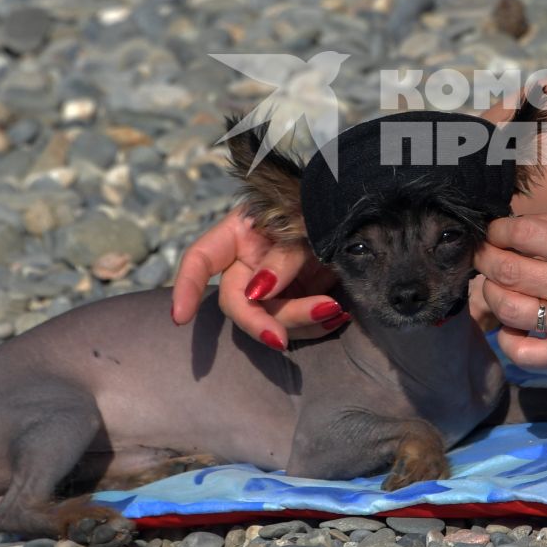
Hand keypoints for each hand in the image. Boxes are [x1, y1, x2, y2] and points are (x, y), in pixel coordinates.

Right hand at [170, 207, 348, 348]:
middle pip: (239, 301)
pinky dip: (317, 324)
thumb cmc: (324, 207)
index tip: (180, 318)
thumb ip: (280, 257)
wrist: (365, 215)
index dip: (187, 287)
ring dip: (300, 322)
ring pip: (271, 318)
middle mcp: (250, 263)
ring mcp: (274, 286)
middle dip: (262, 321)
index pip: (200, 259)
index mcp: (239, 234)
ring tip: (334, 311)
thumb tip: (257, 295)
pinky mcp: (298, 300)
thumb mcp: (301, 223)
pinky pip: (298, 324)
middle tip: (282, 339)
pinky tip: (339, 316)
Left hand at [473, 211, 546, 369]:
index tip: (496, 232)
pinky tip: (513, 324)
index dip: (498, 230)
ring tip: (498, 285)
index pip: (524, 235)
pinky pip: (524, 355)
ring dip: (491, 293)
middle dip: (485, 258)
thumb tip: (507, 229)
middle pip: (508, 272)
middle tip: (486, 255)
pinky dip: (507, 339)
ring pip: (508, 310)